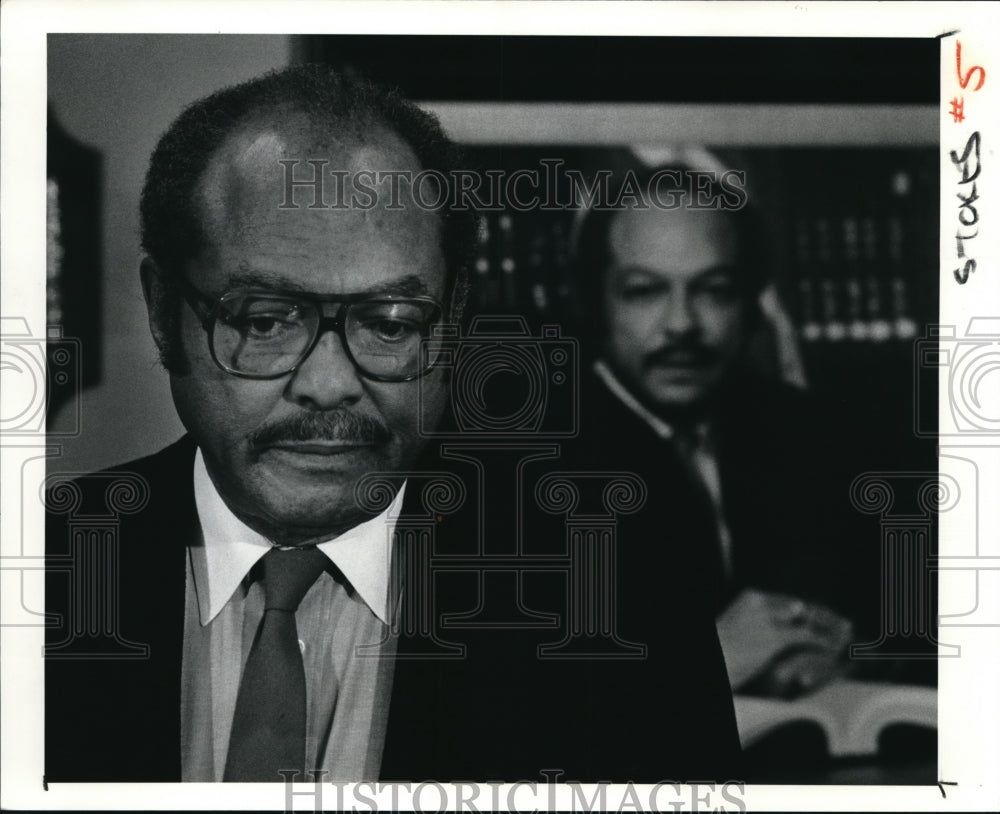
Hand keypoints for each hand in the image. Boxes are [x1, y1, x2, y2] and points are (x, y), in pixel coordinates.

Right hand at [716, 588, 852, 694]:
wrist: (712, 659)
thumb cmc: (722, 651)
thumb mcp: (739, 629)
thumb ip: (761, 626)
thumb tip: (788, 627)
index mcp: (751, 597)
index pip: (790, 602)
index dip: (811, 610)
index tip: (827, 617)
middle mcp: (761, 602)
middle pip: (801, 607)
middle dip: (824, 617)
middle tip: (843, 624)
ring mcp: (768, 618)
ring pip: (807, 620)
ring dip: (827, 628)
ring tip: (843, 635)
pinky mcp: (774, 636)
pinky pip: (805, 636)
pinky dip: (822, 641)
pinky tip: (832, 646)